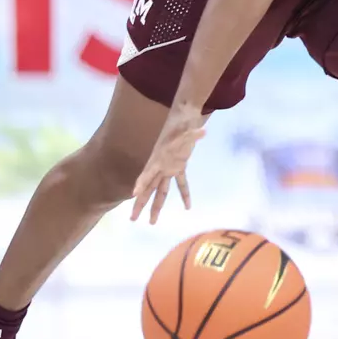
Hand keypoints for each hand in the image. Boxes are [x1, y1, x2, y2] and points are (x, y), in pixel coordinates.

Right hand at [130, 102, 205, 224]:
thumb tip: (204, 131)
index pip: (147, 172)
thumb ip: (193, 132)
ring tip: (152, 222)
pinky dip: (184, 194)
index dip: (141, 183)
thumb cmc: (182, 122)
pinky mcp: (179, 166)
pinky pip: (181, 183)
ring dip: (156, 206)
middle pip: (148, 188)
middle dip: (140, 203)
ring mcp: (168, 167)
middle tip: (133, 219)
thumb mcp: (187, 127)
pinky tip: (188, 206)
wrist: (184, 116)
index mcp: (158, 158)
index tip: (134, 194)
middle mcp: (160, 165)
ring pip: (160, 190)